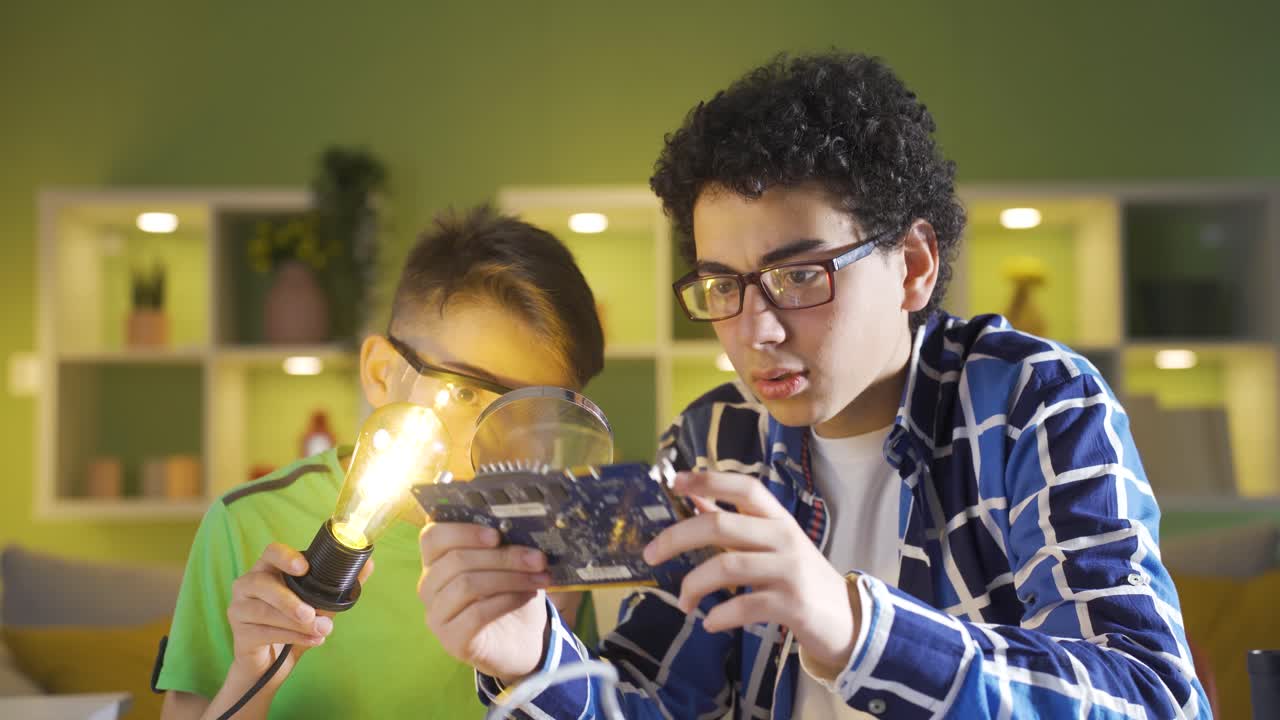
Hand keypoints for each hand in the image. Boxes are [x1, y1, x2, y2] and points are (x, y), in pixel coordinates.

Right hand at [226, 543, 373, 677]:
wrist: (269, 665)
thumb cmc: (293, 626)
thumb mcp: (319, 605)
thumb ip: (339, 586)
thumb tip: (368, 564)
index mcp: (268, 570)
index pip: (271, 552)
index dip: (285, 557)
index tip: (304, 567)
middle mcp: (248, 585)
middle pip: (262, 584)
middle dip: (289, 599)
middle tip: (312, 613)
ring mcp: (239, 609)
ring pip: (264, 611)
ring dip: (296, 623)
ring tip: (322, 630)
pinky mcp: (239, 633)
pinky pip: (263, 632)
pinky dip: (292, 637)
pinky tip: (313, 641)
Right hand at [419, 523, 552, 680]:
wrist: (521, 641)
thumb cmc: (510, 594)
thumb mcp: (508, 565)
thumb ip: (504, 545)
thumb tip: (521, 525)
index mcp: (437, 561)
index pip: (432, 536)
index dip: (463, 531)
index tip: (497, 534)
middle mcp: (429, 587)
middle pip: (456, 560)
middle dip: (503, 556)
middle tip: (538, 558)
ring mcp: (437, 615)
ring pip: (467, 584)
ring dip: (509, 577)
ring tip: (539, 577)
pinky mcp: (452, 640)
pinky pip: (476, 613)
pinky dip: (507, 600)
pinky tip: (527, 596)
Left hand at [642, 471, 859, 677]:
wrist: (846, 620)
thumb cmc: (801, 578)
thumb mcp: (772, 544)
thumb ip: (736, 522)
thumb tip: (695, 498)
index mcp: (777, 519)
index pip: (744, 487)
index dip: (708, 480)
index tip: (675, 481)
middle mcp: (784, 538)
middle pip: (720, 525)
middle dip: (676, 538)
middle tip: (650, 555)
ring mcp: (790, 570)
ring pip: (726, 566)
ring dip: (693, 585)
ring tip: (683, 602)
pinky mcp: (793, 604)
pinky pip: (745, 605)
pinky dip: (720, 616)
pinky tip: (710, 622)